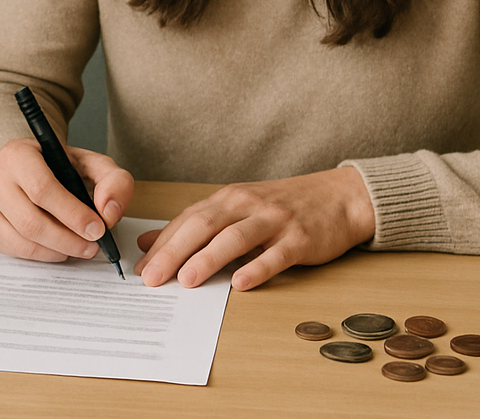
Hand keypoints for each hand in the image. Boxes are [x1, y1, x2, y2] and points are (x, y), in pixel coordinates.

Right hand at [0, 136, 133, 262]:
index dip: (72, 214)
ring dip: (56, 251)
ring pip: (21, 240)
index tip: (97, 229)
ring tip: (79, 249)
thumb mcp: (91, 163)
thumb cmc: (60, 167)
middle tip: (92, 246)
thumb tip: (109, 212)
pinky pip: (13, 250)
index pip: (42, 189)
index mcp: (18, 154)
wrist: (31, 167)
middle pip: (30, 221)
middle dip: (67, 240)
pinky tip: (58, 249)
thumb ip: (112, 181)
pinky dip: (40, 256)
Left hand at [133, 166, 374, 290]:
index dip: (162, 244)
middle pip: (204, 226)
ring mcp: (274, 220)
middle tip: (153, 277)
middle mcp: (247, 205)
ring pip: (235, 238)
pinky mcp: (300, 238)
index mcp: (228, 199)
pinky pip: (276, 254)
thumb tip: (149, 243)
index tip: (141, 268)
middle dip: (175, 252)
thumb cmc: (282, 207)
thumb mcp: (236, 210)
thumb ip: (196, 225)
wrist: (338, 197)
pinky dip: (257, 267)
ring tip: (187, 279)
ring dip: (209, 258)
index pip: (188, 220)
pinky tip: (240, 282)